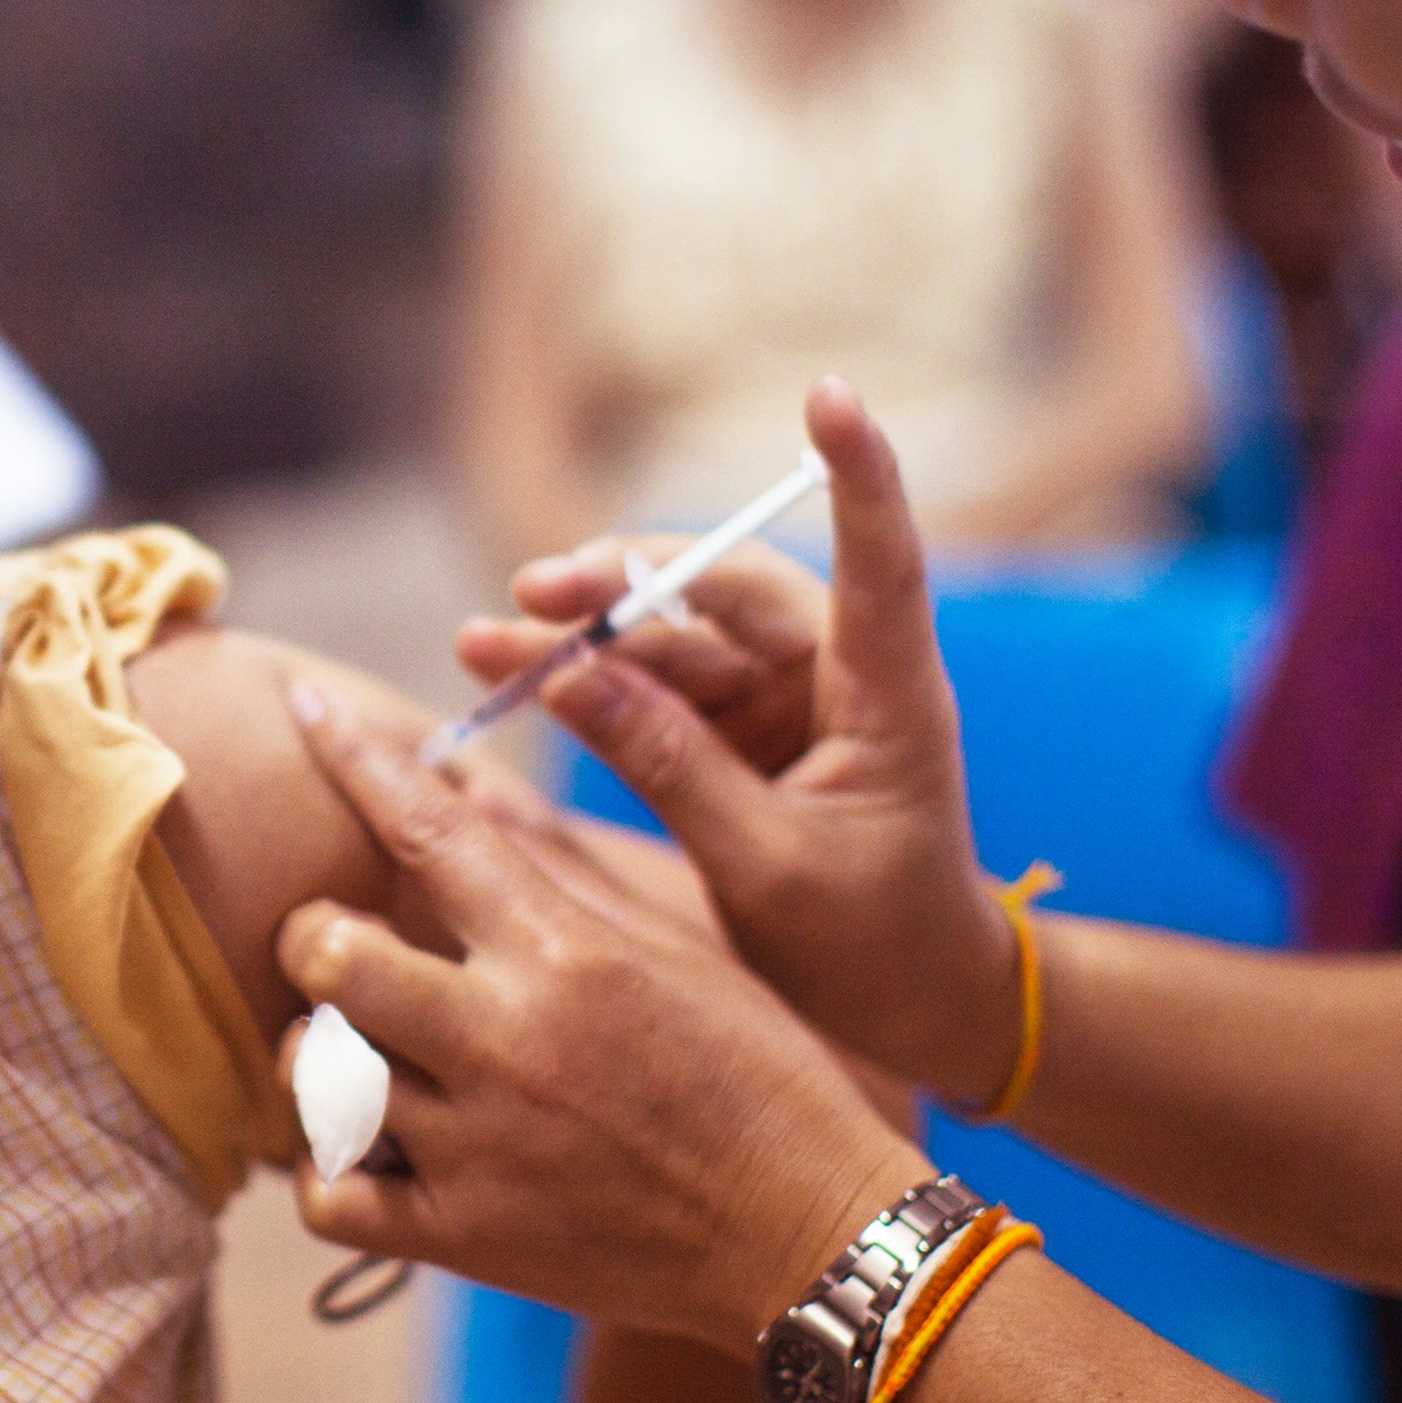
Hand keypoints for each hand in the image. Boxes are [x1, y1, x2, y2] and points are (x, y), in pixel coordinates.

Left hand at [276, 681, 931, 1346]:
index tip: (304, 703)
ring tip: (362, 1056)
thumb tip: (465, 784)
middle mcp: (509, 1037)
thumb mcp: (678, 950)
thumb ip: (561, 869)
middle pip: (328, 952)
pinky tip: (367, 1151)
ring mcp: (479, 1144)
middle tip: (340, 950)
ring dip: (320, 1054)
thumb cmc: (764, 1077)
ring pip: (313, 1073)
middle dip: (313, 937)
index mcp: (568, 950)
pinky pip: (328, 1195)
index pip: (427, 823)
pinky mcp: (466, 1239)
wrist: (816, 1241)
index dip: (351, 753)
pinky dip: (329, 1171)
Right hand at [462, 380, 1023, 1104]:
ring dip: (581, 641)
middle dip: (620, 584)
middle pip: (724, 591)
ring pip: (673, 640)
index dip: (858, 474)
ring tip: (482, 641)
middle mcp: (840, 675)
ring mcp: (788, 702)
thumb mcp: (767, 867)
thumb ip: (672, 768)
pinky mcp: (745, 735)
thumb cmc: (876, 946)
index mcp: (889, 696)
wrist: (919, 1008)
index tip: (832, 395)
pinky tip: (511, 678)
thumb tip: (573, 677)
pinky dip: (588, 688)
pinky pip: (656, 691)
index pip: (878, 559)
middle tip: (530, 595)